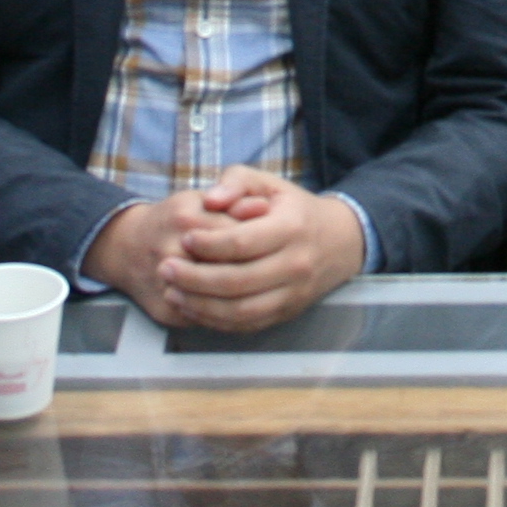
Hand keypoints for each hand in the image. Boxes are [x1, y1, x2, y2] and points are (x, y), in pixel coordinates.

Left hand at [89, 167, 364, 331]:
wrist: (341, 242)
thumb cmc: (294, 209)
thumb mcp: (269, 183)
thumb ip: (236, 182)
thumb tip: (210, 198)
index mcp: (291, 228)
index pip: (243, 242)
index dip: (209, 244)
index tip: (185, 238)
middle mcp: (295, 265)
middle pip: (238, 281)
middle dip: (195, 278)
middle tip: (165, 268)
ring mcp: (292, 294)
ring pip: (240, 310)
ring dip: (200, 305)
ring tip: (171, 292)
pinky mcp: (286, 312)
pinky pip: (247, 324)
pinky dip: (215, 320)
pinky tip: (192, 308)